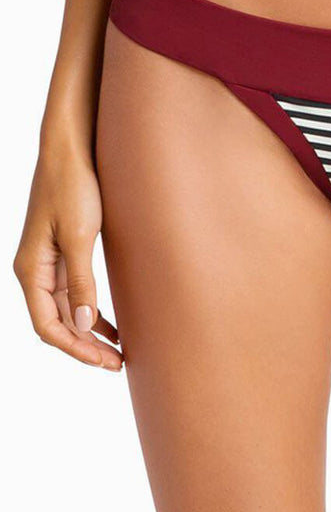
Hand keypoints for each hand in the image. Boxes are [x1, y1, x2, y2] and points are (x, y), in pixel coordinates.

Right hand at [14, 145, 121, 370]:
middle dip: (85, 346)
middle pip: (57, 322)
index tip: (105, 361)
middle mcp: (35, 270)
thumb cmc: (73, 186)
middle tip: (118, 364)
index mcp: (31, 270)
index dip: (75, 349)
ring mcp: (48, 261)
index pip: (47, 325)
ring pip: (67, 309)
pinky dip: (91, 309)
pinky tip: (111, 322)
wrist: (72, 148)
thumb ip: (82, 281)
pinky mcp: (64, 250)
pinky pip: (74, 291)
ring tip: (118, 351)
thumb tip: (85, 325)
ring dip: (90, 331)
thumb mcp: (81, 236)